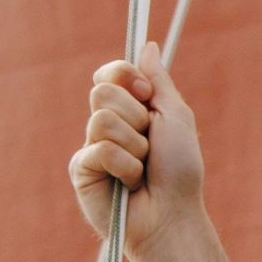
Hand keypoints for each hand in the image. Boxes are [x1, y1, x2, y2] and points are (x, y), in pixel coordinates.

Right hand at [71, 42, 206, 257]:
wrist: (173, 215)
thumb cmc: (180, 171)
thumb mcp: (176, 118)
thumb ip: (159, 82)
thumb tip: (148, 46)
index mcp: (129, 110)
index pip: (109, 73)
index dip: (124, 76)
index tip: (146, 95)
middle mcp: (106, 125)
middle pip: (102, 92)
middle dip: (135, 117)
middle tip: (149, 144)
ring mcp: (90, 146)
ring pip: (101, 119)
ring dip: (134, 145)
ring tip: (142, 168)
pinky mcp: (80, 169)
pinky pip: (100, 149)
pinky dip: (124, 166)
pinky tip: (128, 184)